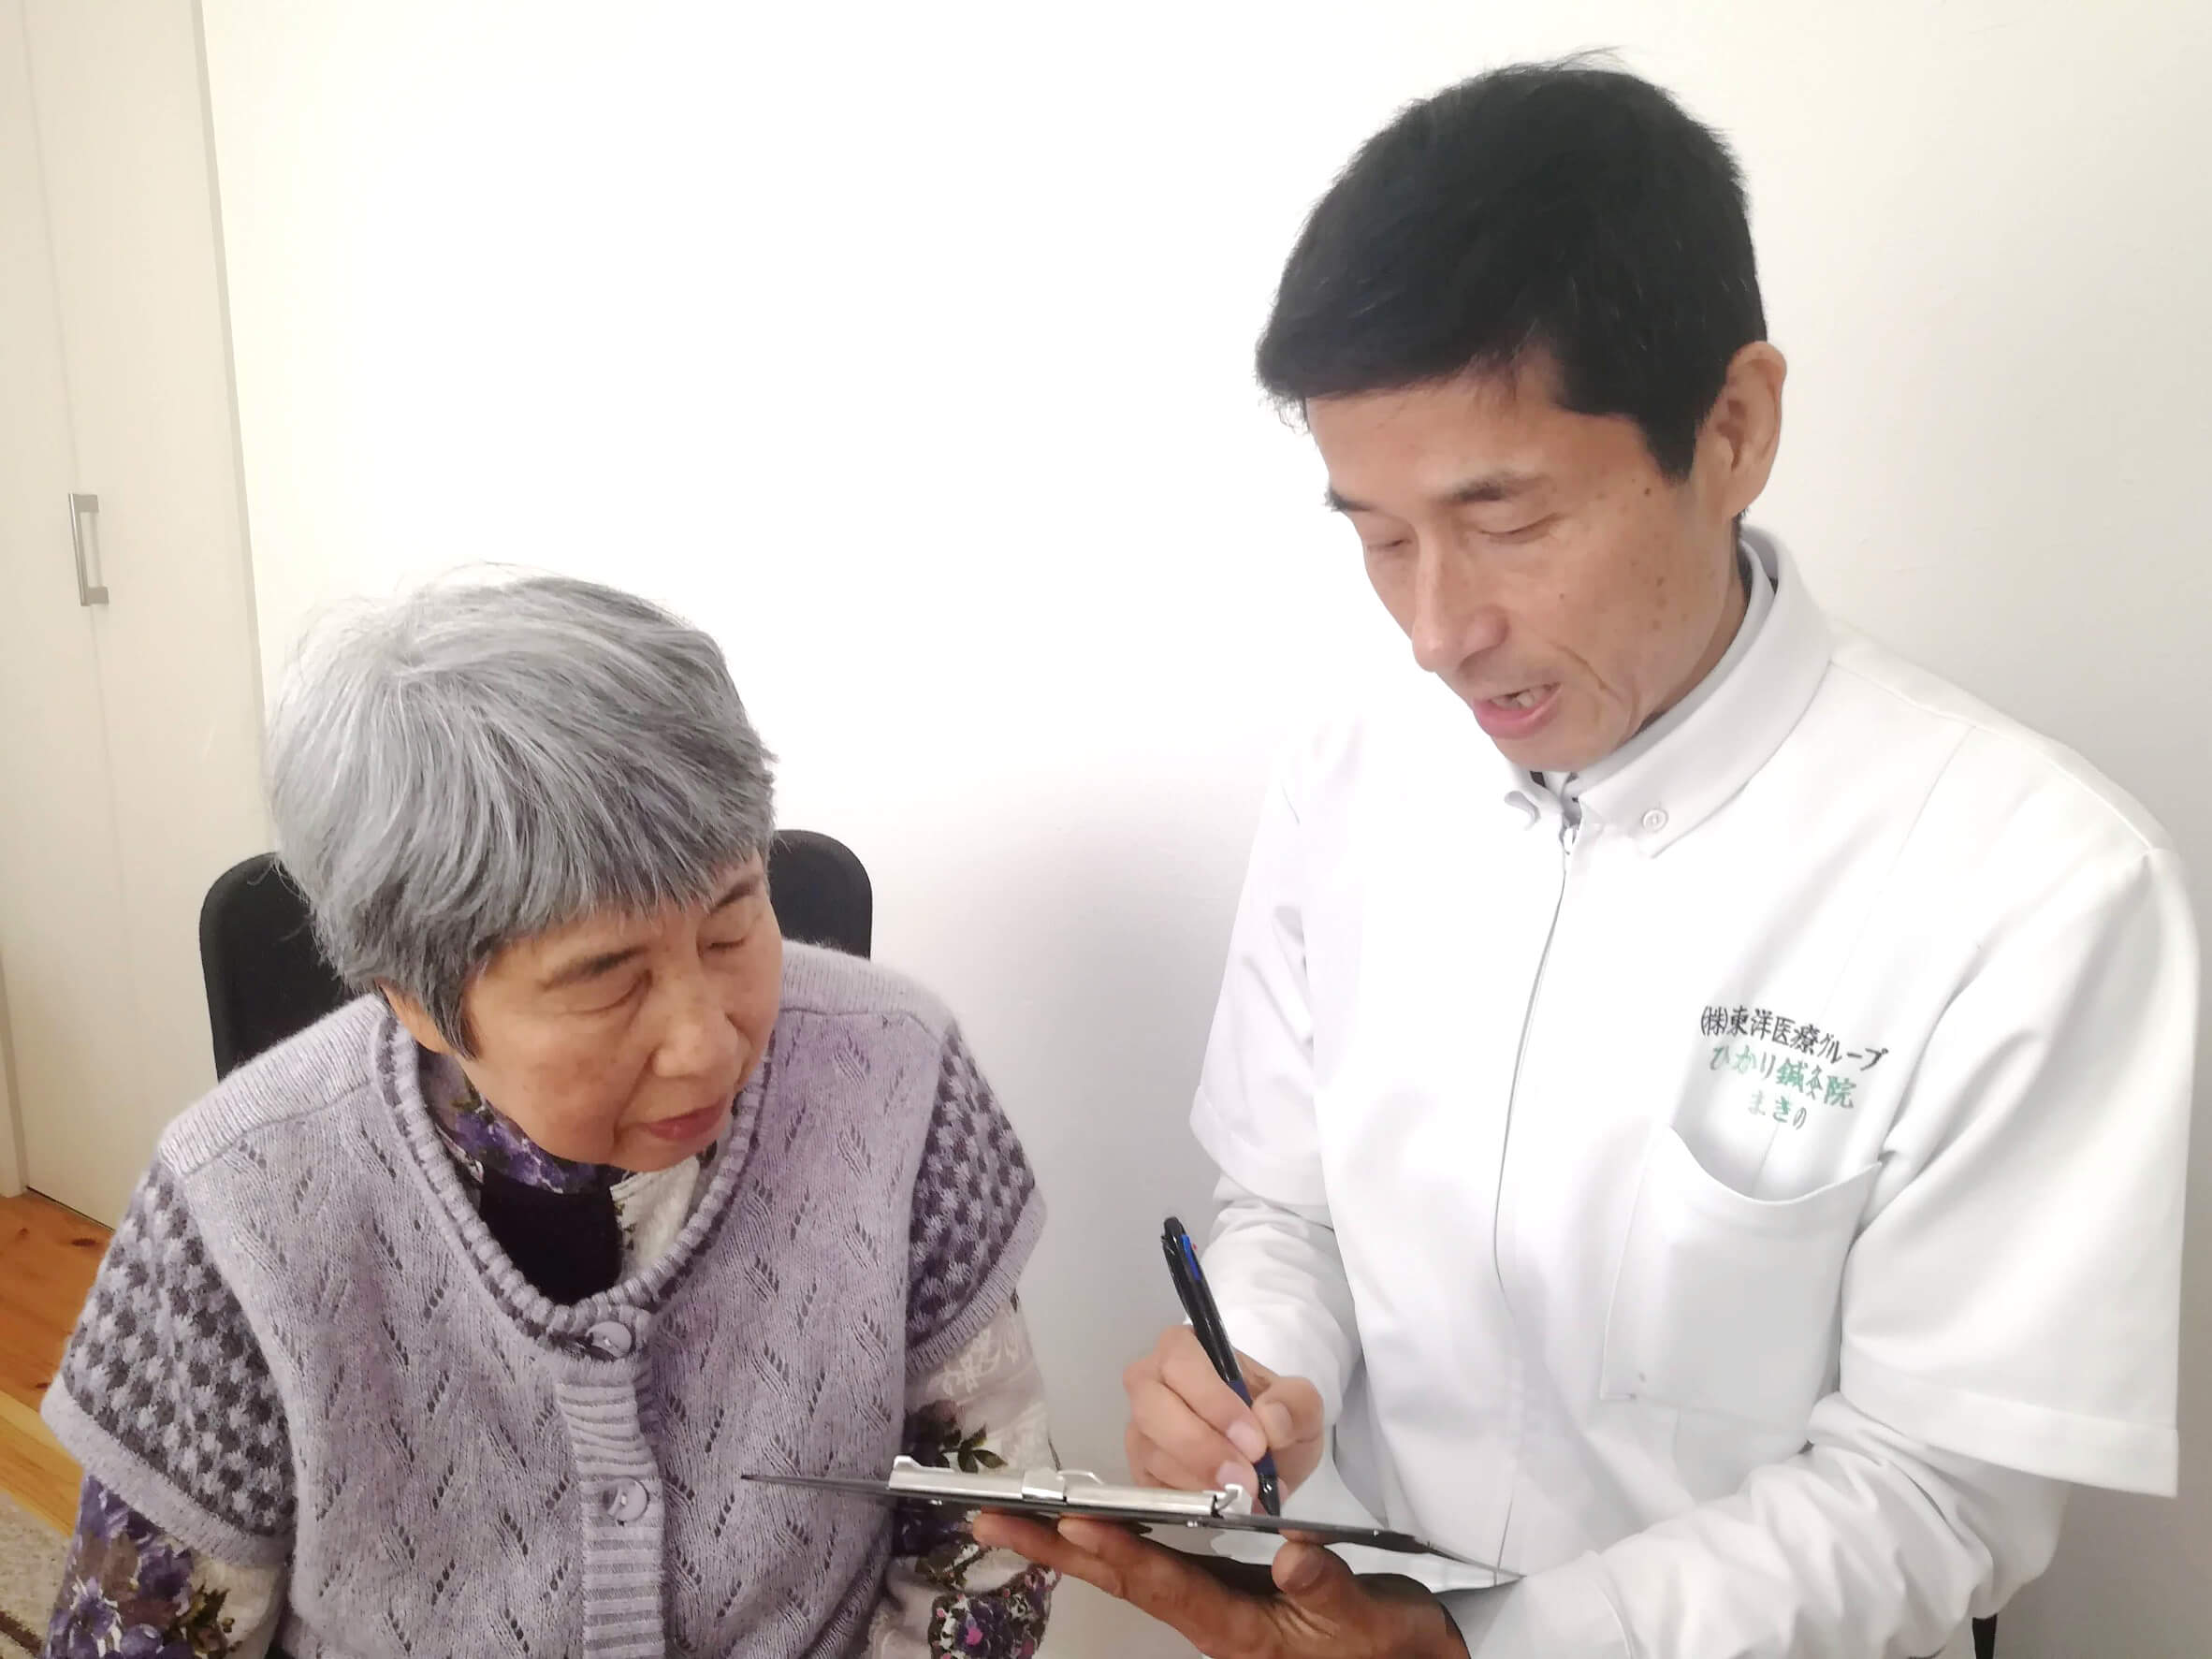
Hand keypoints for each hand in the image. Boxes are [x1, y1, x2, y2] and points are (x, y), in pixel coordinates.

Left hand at [970, 1512, 1467, 1658]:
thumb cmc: (1383, 1646)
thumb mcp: (1367, 1619)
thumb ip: (1326, 1585)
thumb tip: (1289, 1553)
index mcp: (1237, 1628)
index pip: (1165, 1584)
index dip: (1118, 1551)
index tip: (1068, 1521)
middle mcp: (1209, 1620)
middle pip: (1122, 1580)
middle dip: (1054, 1551)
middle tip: (988, 1521)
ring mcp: (1209, 1609)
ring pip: (1129, 1574)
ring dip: (1070, 1548)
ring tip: (1013, 1519)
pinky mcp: (1218, 1597)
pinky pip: (1151, 1571)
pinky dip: (1113, 1545)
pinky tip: (1084, 1527)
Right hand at [1126, 1324, 1326, 1499]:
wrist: (1266, 1464)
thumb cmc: (1275, 1421)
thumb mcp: (1302, 1407)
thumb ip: (1296, 1403)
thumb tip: (1269, 1419)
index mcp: (1185, 1348)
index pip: (1181, 1362)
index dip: (1213, 1402)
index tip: (1254, 1443)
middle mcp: (1151, 1382)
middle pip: (1152, 1406)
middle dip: (1200, 1446)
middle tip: (1244, 1480)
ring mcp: (1141, 1429)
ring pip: (1152, 1451)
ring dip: (1199, 1479)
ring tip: (1243, 1497)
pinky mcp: (1140, 1471)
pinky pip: (1151, 1487)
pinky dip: (1188, 1501)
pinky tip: (1220, 1506)